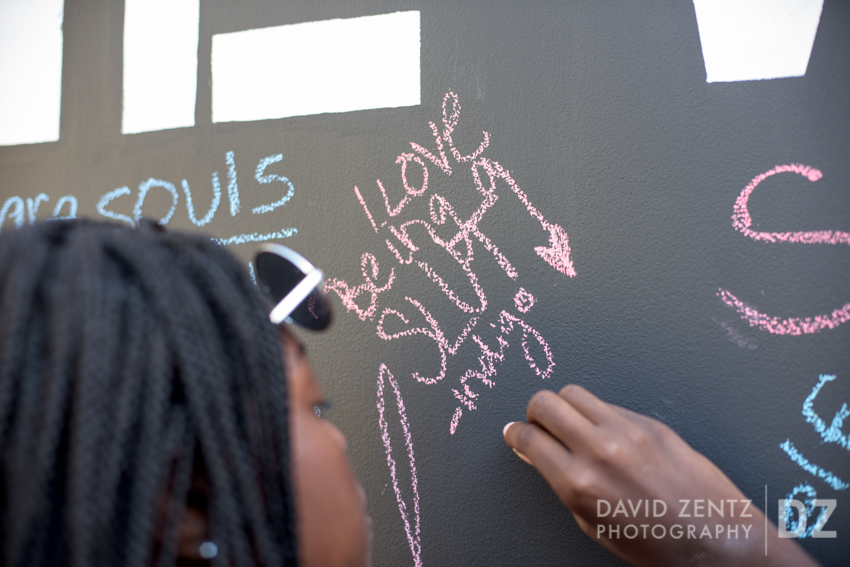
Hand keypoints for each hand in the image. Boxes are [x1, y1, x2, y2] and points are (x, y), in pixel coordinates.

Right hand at [502, 385, 817, 566]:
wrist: (715, 540)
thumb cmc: (656, 543)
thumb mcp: (593, 523)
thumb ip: (563, 484)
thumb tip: (539, 455)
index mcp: (579, 483)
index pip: (529, 438)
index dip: (515, 434)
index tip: (514, 433)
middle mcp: (600, 451)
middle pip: (545, 403)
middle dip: (535, 412)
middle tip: (538, 424)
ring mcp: (627, 432)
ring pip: (574, 393)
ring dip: (564, 406)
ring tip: (571, 423)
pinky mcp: (651, 423)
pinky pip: (609, 404)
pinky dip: (598, 414)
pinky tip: (606, 433)